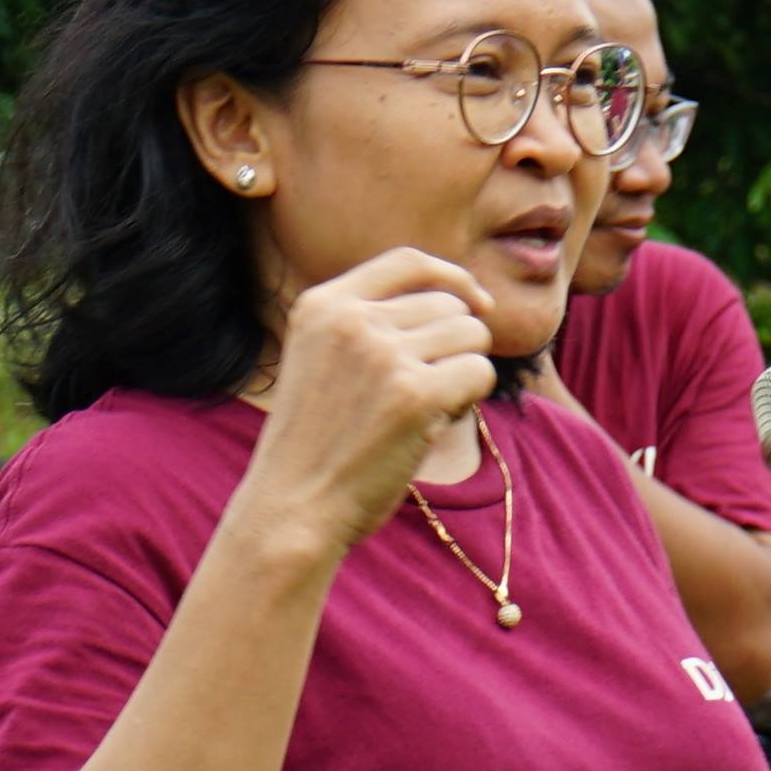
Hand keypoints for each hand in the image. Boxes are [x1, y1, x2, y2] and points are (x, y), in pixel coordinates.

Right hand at [237, 249, 500, 546]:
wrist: (291, 508)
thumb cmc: (317, 445)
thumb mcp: (323, 361)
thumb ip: (369, 324)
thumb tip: (463, 298)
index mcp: (322, 305)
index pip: (407, 262)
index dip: (452, 276)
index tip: (476, 302)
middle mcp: (351, 320)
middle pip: (449, 304)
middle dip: (455, 345)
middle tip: (426, 393)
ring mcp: (383, 354)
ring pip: (471, 334)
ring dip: (464, 372)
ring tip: (426, 411)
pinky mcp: (415, 393)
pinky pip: (479, 372)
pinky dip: (471, 399)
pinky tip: (434, 426)